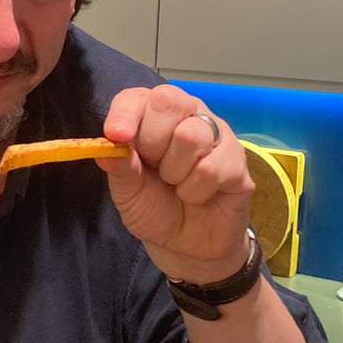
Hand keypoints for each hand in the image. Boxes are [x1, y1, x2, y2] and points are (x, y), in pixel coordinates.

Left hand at [95, 84, 254, 283]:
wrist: (185, 245)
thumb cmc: (154, 208)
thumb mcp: (127, 191)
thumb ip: (119, 167)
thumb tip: (105, 148)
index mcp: (152, 116)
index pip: (137, 97)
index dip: (125, 113)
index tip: (117, 135)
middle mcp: (187, 115)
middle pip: (168, 101)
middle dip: (152, 142)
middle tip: (154, 169)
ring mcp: (216, 135)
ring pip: (191, 135)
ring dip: (174, 172)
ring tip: (176, 184)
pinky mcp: (237, 160)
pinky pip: (212, 168)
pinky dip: (195, 191)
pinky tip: (197, 195)